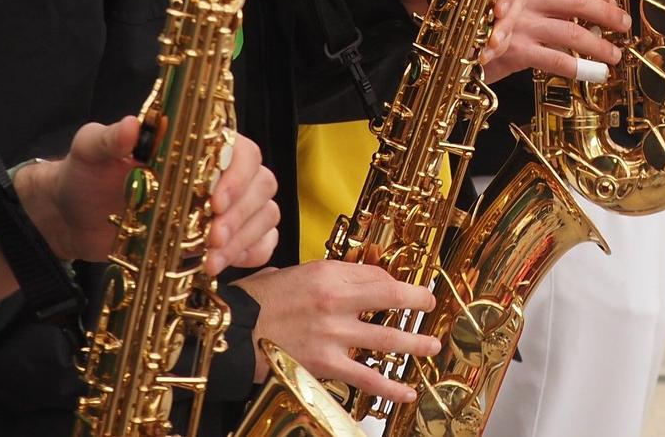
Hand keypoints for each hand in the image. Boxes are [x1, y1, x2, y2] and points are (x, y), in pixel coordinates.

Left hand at [16, 120, 277, 275]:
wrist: (74, 217)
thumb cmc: (87, 175)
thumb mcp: (91, 151)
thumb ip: (110, 138)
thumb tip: (132, 126)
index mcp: (198, 144)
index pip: (241, 151)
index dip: (237, 177)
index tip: (215, 202)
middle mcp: (219, 173)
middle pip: (260, 184)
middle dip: (242, 214)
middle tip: (212, 239)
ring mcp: (224, 208)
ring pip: (264, 214)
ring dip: (244, 239)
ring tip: (211, 261)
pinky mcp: (220, 239)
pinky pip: (259, 242)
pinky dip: (252, 253)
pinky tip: (225, 264)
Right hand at [233, 261, 439, 402]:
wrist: (233, 332)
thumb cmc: (259, 300)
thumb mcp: (295, 273)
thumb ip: (329, 276)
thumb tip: (358, 277)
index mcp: (327, 274)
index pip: (376, 275)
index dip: (398, 281)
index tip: (408, 286)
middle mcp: (335, 302)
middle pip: (391, 300)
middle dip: (418, 303)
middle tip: (431, 307)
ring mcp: (333, 336)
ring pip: (387, 340)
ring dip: (414, 344)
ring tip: (430, 346)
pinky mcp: (325, 365)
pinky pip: (366, 378)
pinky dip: (390, 387)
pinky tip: (407, 391)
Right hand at [482, 0, 630, 83]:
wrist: (441, 36)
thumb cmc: (468, 19)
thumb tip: (560, 9)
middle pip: (577, 1)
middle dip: (607, 13)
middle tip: (624, 24)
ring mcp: (521, 24)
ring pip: (573, 32)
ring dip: (600, 45)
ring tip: (614, 55)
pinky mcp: (516, 50)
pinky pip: (556, 60)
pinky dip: (579, 68)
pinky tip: (594, 73)